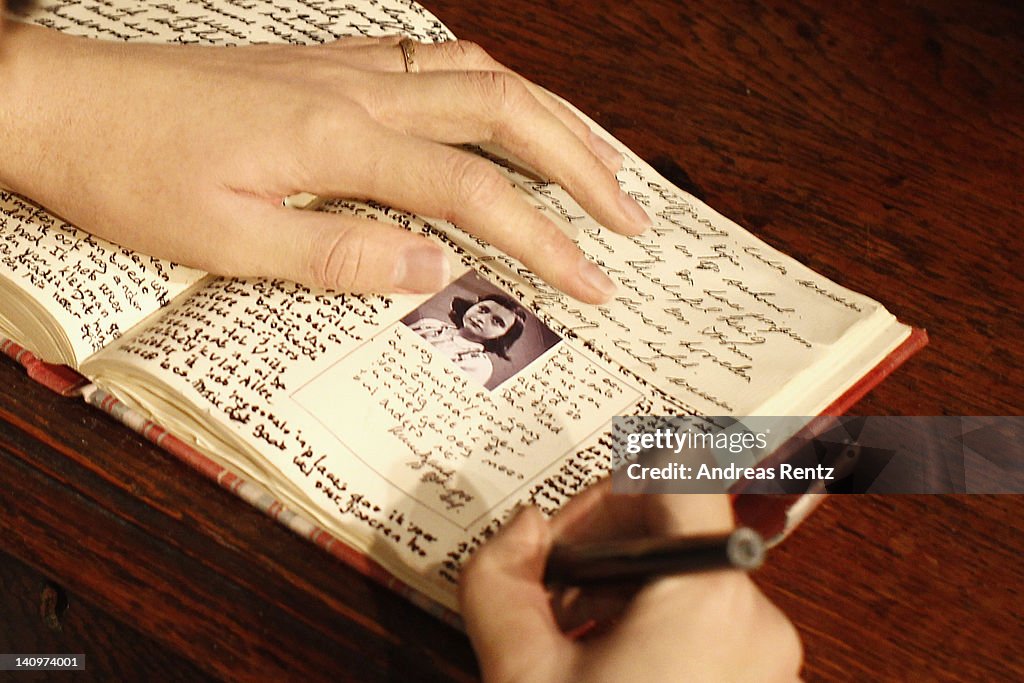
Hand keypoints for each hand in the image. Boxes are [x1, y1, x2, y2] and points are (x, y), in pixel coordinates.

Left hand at [0, 22, 649, 302]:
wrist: (64, 104)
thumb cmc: (133, 174)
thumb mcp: (228, 242)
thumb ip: (341, 254)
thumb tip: (438, 269)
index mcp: (340, 142)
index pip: (475, 192)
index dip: (545, 239)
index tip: (592, 283)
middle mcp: (358, 92)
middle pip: (505, 111)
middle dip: (581, 164)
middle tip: (629, 215)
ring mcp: (346, 69)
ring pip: (479, 73)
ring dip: (548, 117)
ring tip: (595, 163)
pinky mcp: (327, 65)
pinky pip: (434, 59)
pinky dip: (490, 86)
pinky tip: (504, 112)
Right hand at [459, 482, 802, 681]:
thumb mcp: (522, 674)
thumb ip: (500, 578)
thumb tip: (521, 530)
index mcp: (708, 599)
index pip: (675, 477)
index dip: (610, 487)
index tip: (567, 530)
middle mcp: (758, 622)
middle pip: (676, 532)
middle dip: (600, 552)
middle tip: (550, 598)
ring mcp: (769, 663)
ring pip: (685, 583)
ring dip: (620, 597)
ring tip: (573, 650)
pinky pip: (706, 629)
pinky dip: (651, 632)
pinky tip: (607, 675)